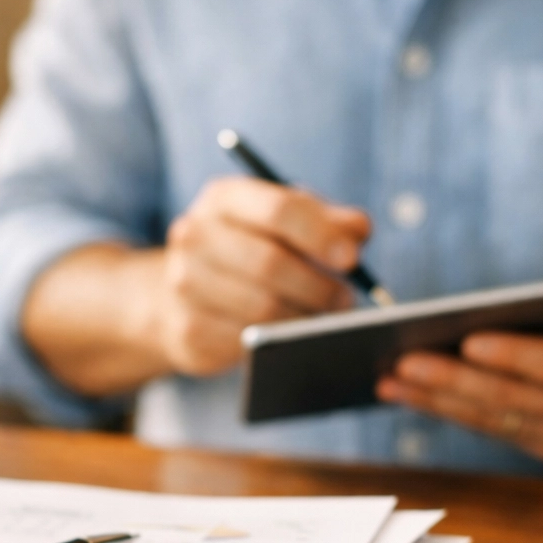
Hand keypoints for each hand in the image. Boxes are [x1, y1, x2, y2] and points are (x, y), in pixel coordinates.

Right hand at [156, 177, 371, 374]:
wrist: (184, 295)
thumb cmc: (252, 251)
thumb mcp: (287, 224)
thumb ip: (328, 221)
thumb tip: (358, 231)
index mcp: (225, 199)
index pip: (279, 209)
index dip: (320, 235)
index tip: (350, 259)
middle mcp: (195, 234)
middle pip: (269, 263)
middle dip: (318, 287)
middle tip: (345, 301)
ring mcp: (183, 283)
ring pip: (261, 309)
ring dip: (303, 320)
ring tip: (325, 322)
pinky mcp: (187, 329)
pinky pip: (245, 342)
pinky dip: (276, 344)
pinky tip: (289, 339)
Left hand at [376, 261, 542, 460]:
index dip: (513, 356)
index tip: (467, 340)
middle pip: (512, 400)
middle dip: (454, 382)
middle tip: (402, 362)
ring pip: (493, 420)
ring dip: (438, 402)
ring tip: (389, 378)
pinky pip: (491, 429)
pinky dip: (448, 411)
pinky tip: (407, 393)